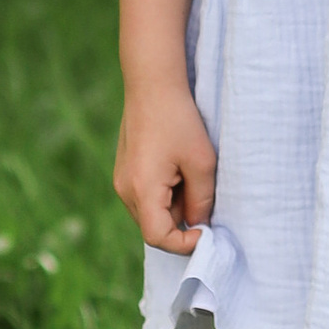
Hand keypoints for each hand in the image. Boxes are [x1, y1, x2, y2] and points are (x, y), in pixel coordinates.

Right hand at [114, 79, 216, 250]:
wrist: (152, 85)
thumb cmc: (179, 120)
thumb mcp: (201, 162)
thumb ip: (202, 199)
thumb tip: (199, 223)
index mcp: (141, 190)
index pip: (158, 238)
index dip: (184, 243)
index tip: (207, 231)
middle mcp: (124, 190)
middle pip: (154, 227)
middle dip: (181, 222)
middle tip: (203, 196)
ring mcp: (121, 181)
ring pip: (150, 213)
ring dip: (173, 206)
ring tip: (190, 175)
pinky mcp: (124, 172)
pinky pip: (145, 197)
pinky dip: (164, 194)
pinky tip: (178, 168)